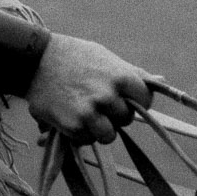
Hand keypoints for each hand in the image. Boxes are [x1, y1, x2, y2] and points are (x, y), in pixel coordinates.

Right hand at [25, 34, 152, 144]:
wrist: (35, 58)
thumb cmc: (75, 56)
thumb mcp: (105, 58)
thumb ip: (131, 73)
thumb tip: (161, 82)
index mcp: (121, 77)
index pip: (145, 101)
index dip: (136, 102)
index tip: (125, 99)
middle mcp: (108, 95)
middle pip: (126, 119)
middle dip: (115, 114)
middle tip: (98, 102)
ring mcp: (91, 112)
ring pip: (109, 135)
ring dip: (100, 128)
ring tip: (86, 114)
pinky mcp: (74, 125)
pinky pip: (86, 139)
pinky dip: (81, 132)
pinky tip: (71, 116)